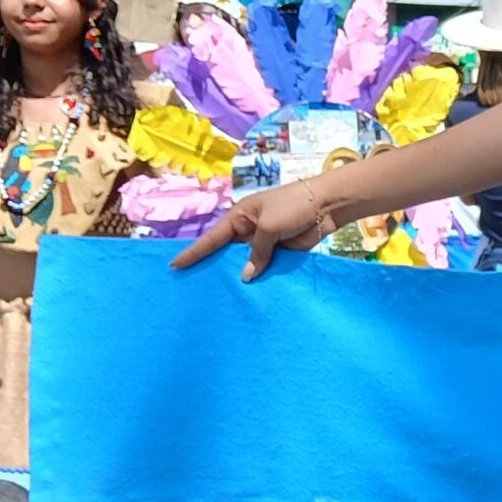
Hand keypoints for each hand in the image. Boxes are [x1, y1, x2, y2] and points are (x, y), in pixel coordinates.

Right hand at [172, 179, 336, 278]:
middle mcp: (248, 230)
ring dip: (238, 275)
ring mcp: (264, 242)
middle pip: (226, 253)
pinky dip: (259, 278)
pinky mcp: (280, 252)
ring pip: (246, 263)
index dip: (194, 253)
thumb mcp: (269, 227)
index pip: (212, 238)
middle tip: (194, 287)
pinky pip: (265, 267)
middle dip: (214, 267)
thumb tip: (245, 277)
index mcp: (240, 217)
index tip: (175, 265)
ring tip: (220, 296)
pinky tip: (250, 294)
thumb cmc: (293, 206)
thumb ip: (257, 252)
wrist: (327, 205)